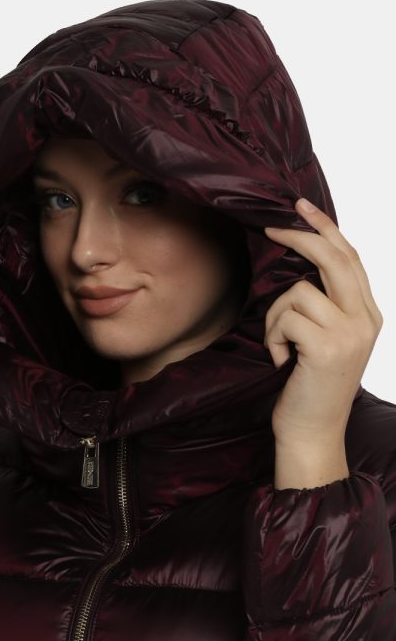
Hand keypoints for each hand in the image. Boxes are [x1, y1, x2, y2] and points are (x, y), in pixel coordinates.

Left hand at [263, 198, 382, 448]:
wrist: (312, 432)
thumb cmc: (309, 385)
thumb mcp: (324, 340)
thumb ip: (324, 305)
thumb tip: (300, 264)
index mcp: (369, 314)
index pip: (350, 257)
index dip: (326, 229)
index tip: (301, 208)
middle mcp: (367, 319)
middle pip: (334, 258)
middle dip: (300, 236)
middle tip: (270, 228)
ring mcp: (351, 333)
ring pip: (298, 291)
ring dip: (275, 318)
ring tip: (280, 347)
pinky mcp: (328, 347)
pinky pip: (286, 317)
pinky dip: (273, 337)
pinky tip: (281, 361)